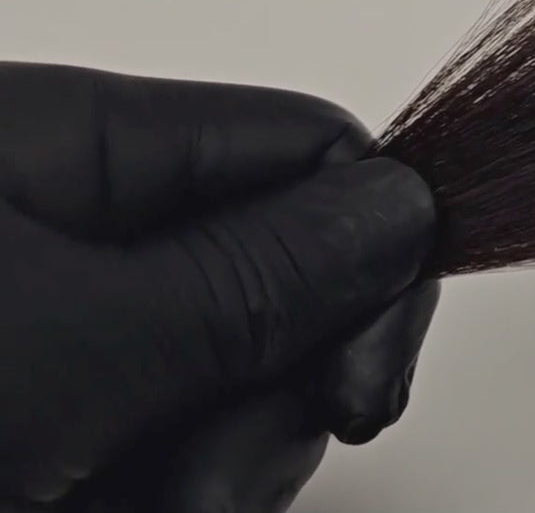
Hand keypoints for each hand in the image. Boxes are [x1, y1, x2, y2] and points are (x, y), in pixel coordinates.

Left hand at [0, 62, 439, 512]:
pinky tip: (94, 510)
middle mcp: (73, 225)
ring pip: (233, 382)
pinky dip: (161, 489)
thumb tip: (403, 212)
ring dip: (217, 464)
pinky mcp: (48, 417)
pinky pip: (168, 442)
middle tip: (204, 482)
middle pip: (281, 281)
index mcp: (69, 142)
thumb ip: (253, 278)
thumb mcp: (70, 344)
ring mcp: (60, 326)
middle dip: (276, 396)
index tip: (359, 388)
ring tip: (120, 505)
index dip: (369, 261)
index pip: (305, 149)